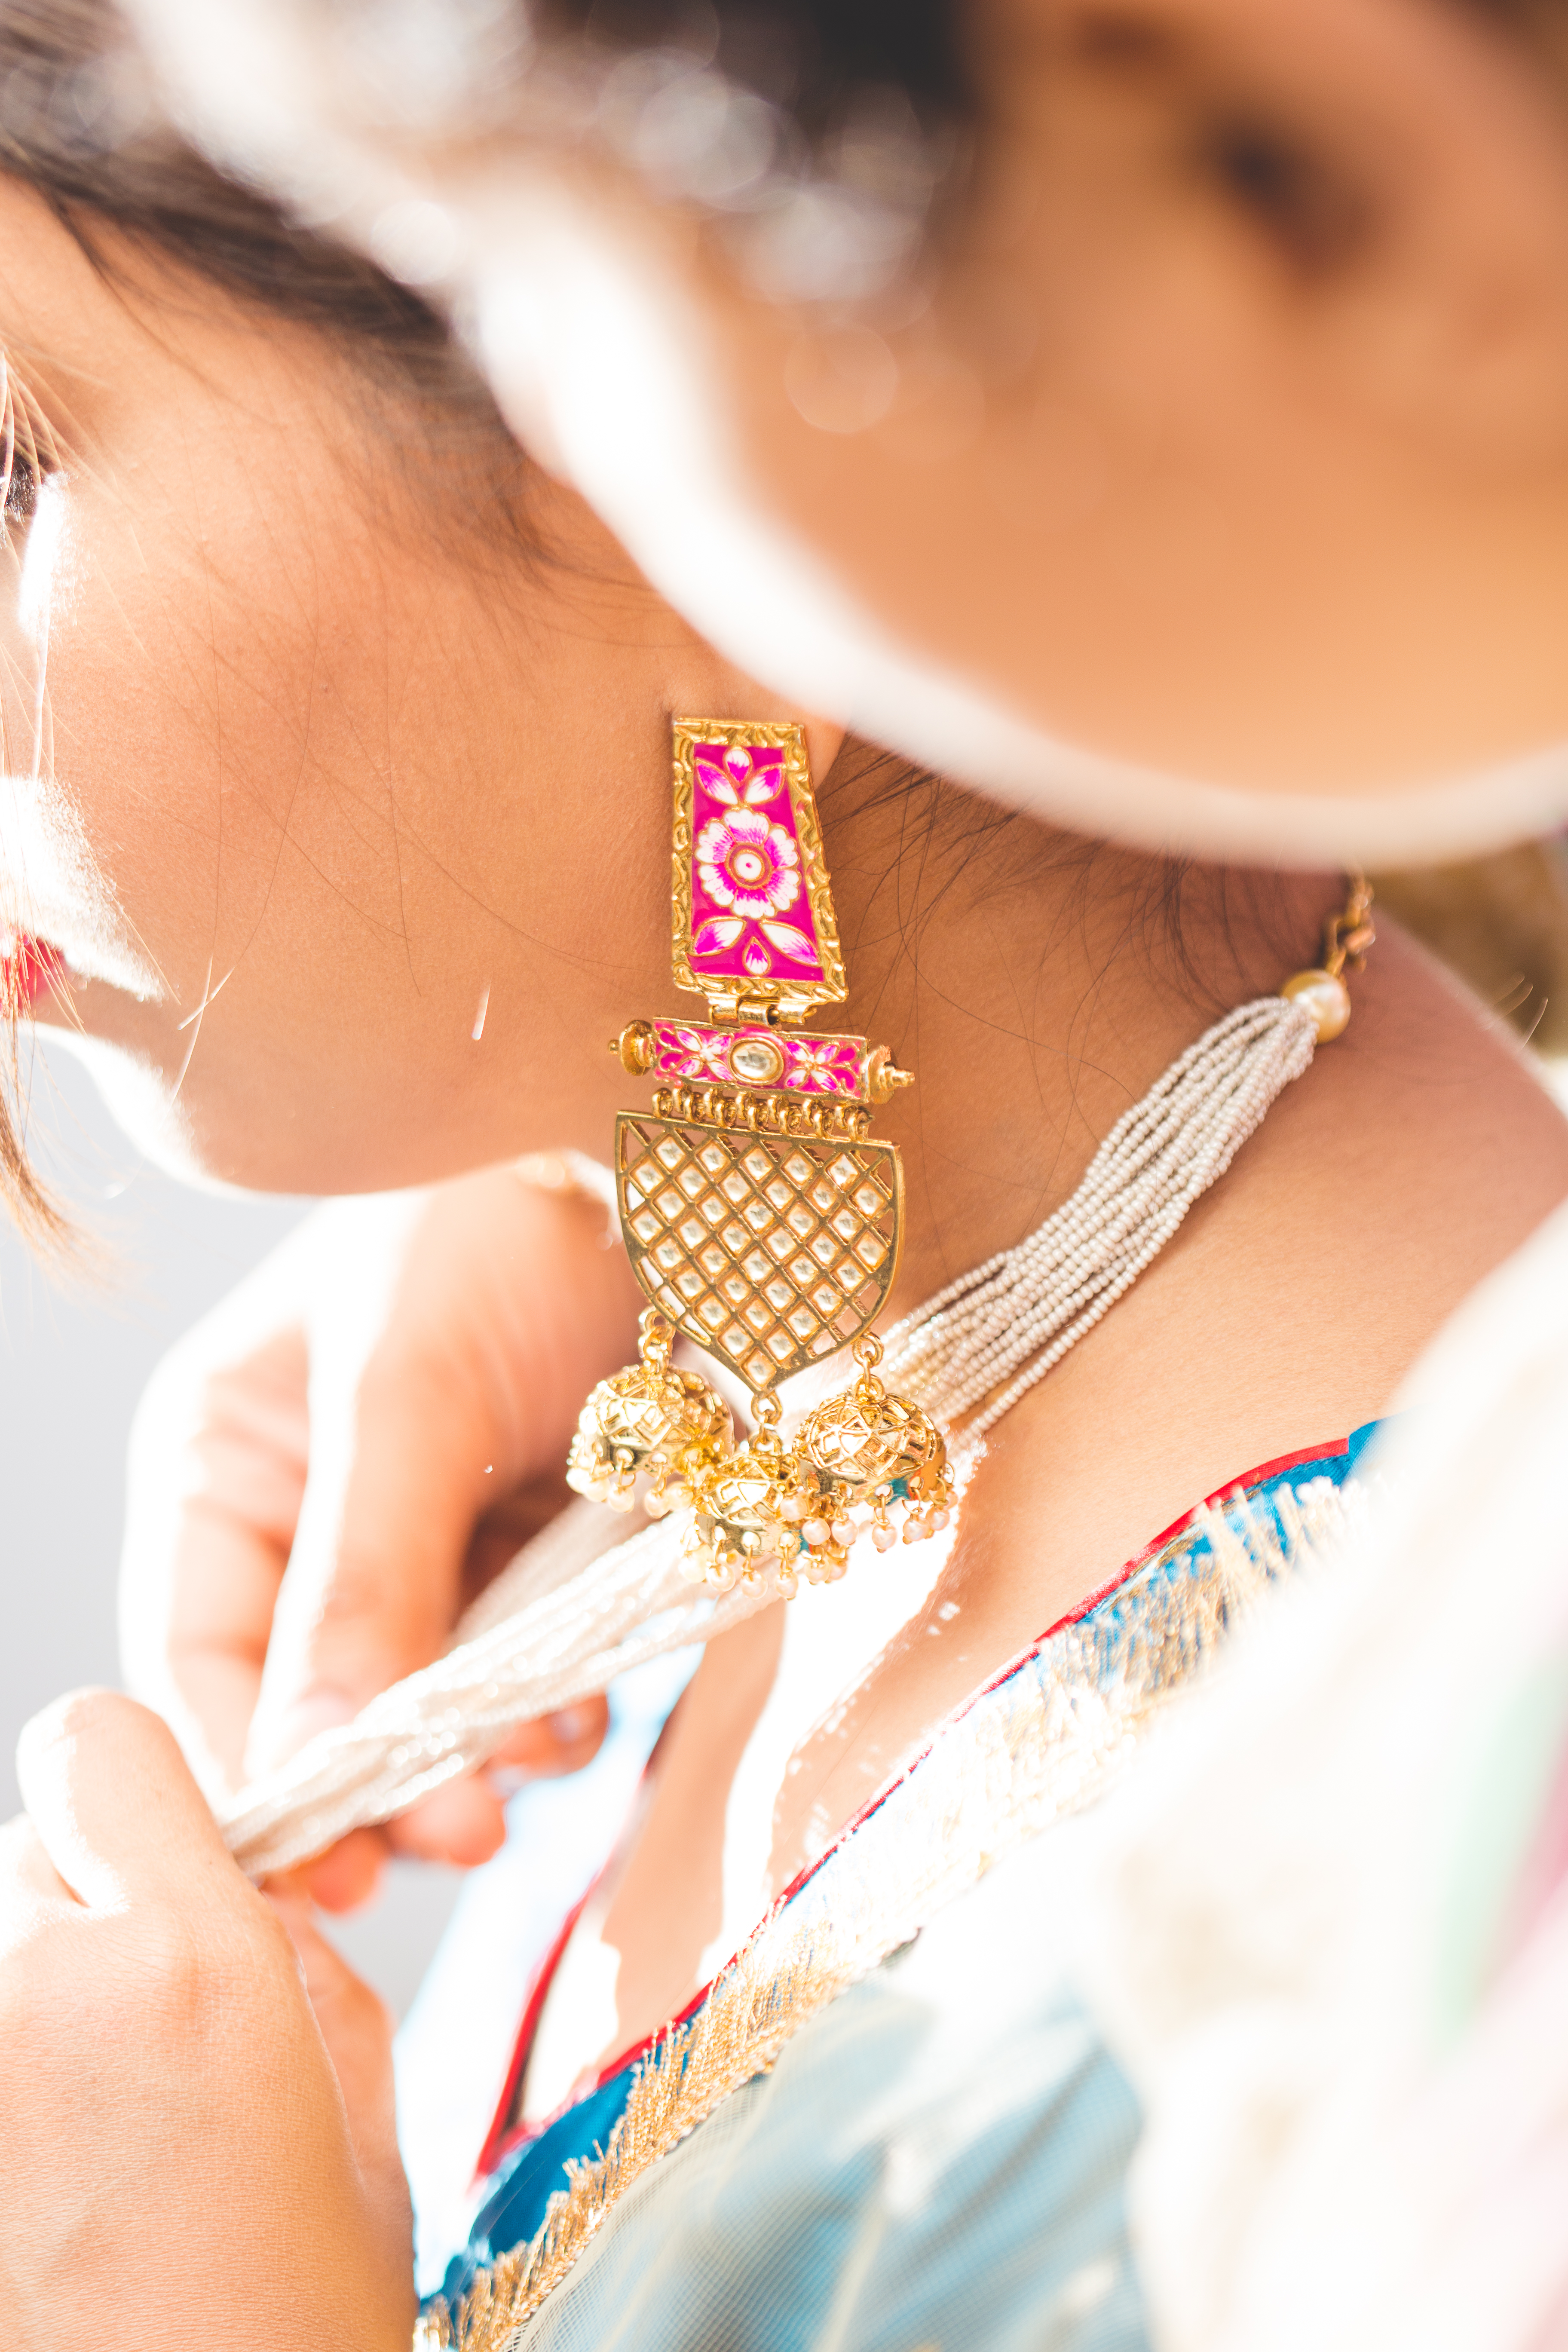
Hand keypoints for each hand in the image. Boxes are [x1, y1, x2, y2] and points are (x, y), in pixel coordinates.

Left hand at [0, 1690, 412, 2348]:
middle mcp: (26, 1990)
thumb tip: (251, 1902)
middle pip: (25, 1852)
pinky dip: (7, 2076)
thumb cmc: (282, 2344)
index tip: (177, 1866)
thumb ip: (302, 1975)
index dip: (138, 1791)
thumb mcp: (356, 2139)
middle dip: (85, 1915)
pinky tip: (40, 2182)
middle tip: (138, 2045)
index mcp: (182, 1967)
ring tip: (80, 2141)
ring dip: (29, 2006)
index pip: (94, 1739)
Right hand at [121, 1167, 640, 1907]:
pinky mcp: (528, 1556)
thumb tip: (314, 1766)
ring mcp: (426, 1543)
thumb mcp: (409, 1395)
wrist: (678, 1168)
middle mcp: (312, 1515)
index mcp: (227, 1462)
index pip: (196, 1659)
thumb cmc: (500, 1232)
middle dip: (384, 1778)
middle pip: (312, 1707)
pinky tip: (584, 1706)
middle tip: (459, 1830)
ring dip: (481, 1754)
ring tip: (538, 1746)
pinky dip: (550, 1711)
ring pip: (424, 1710)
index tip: (324, 1873)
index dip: (250, 1773)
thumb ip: (362, 1579)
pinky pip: (519, 1677)